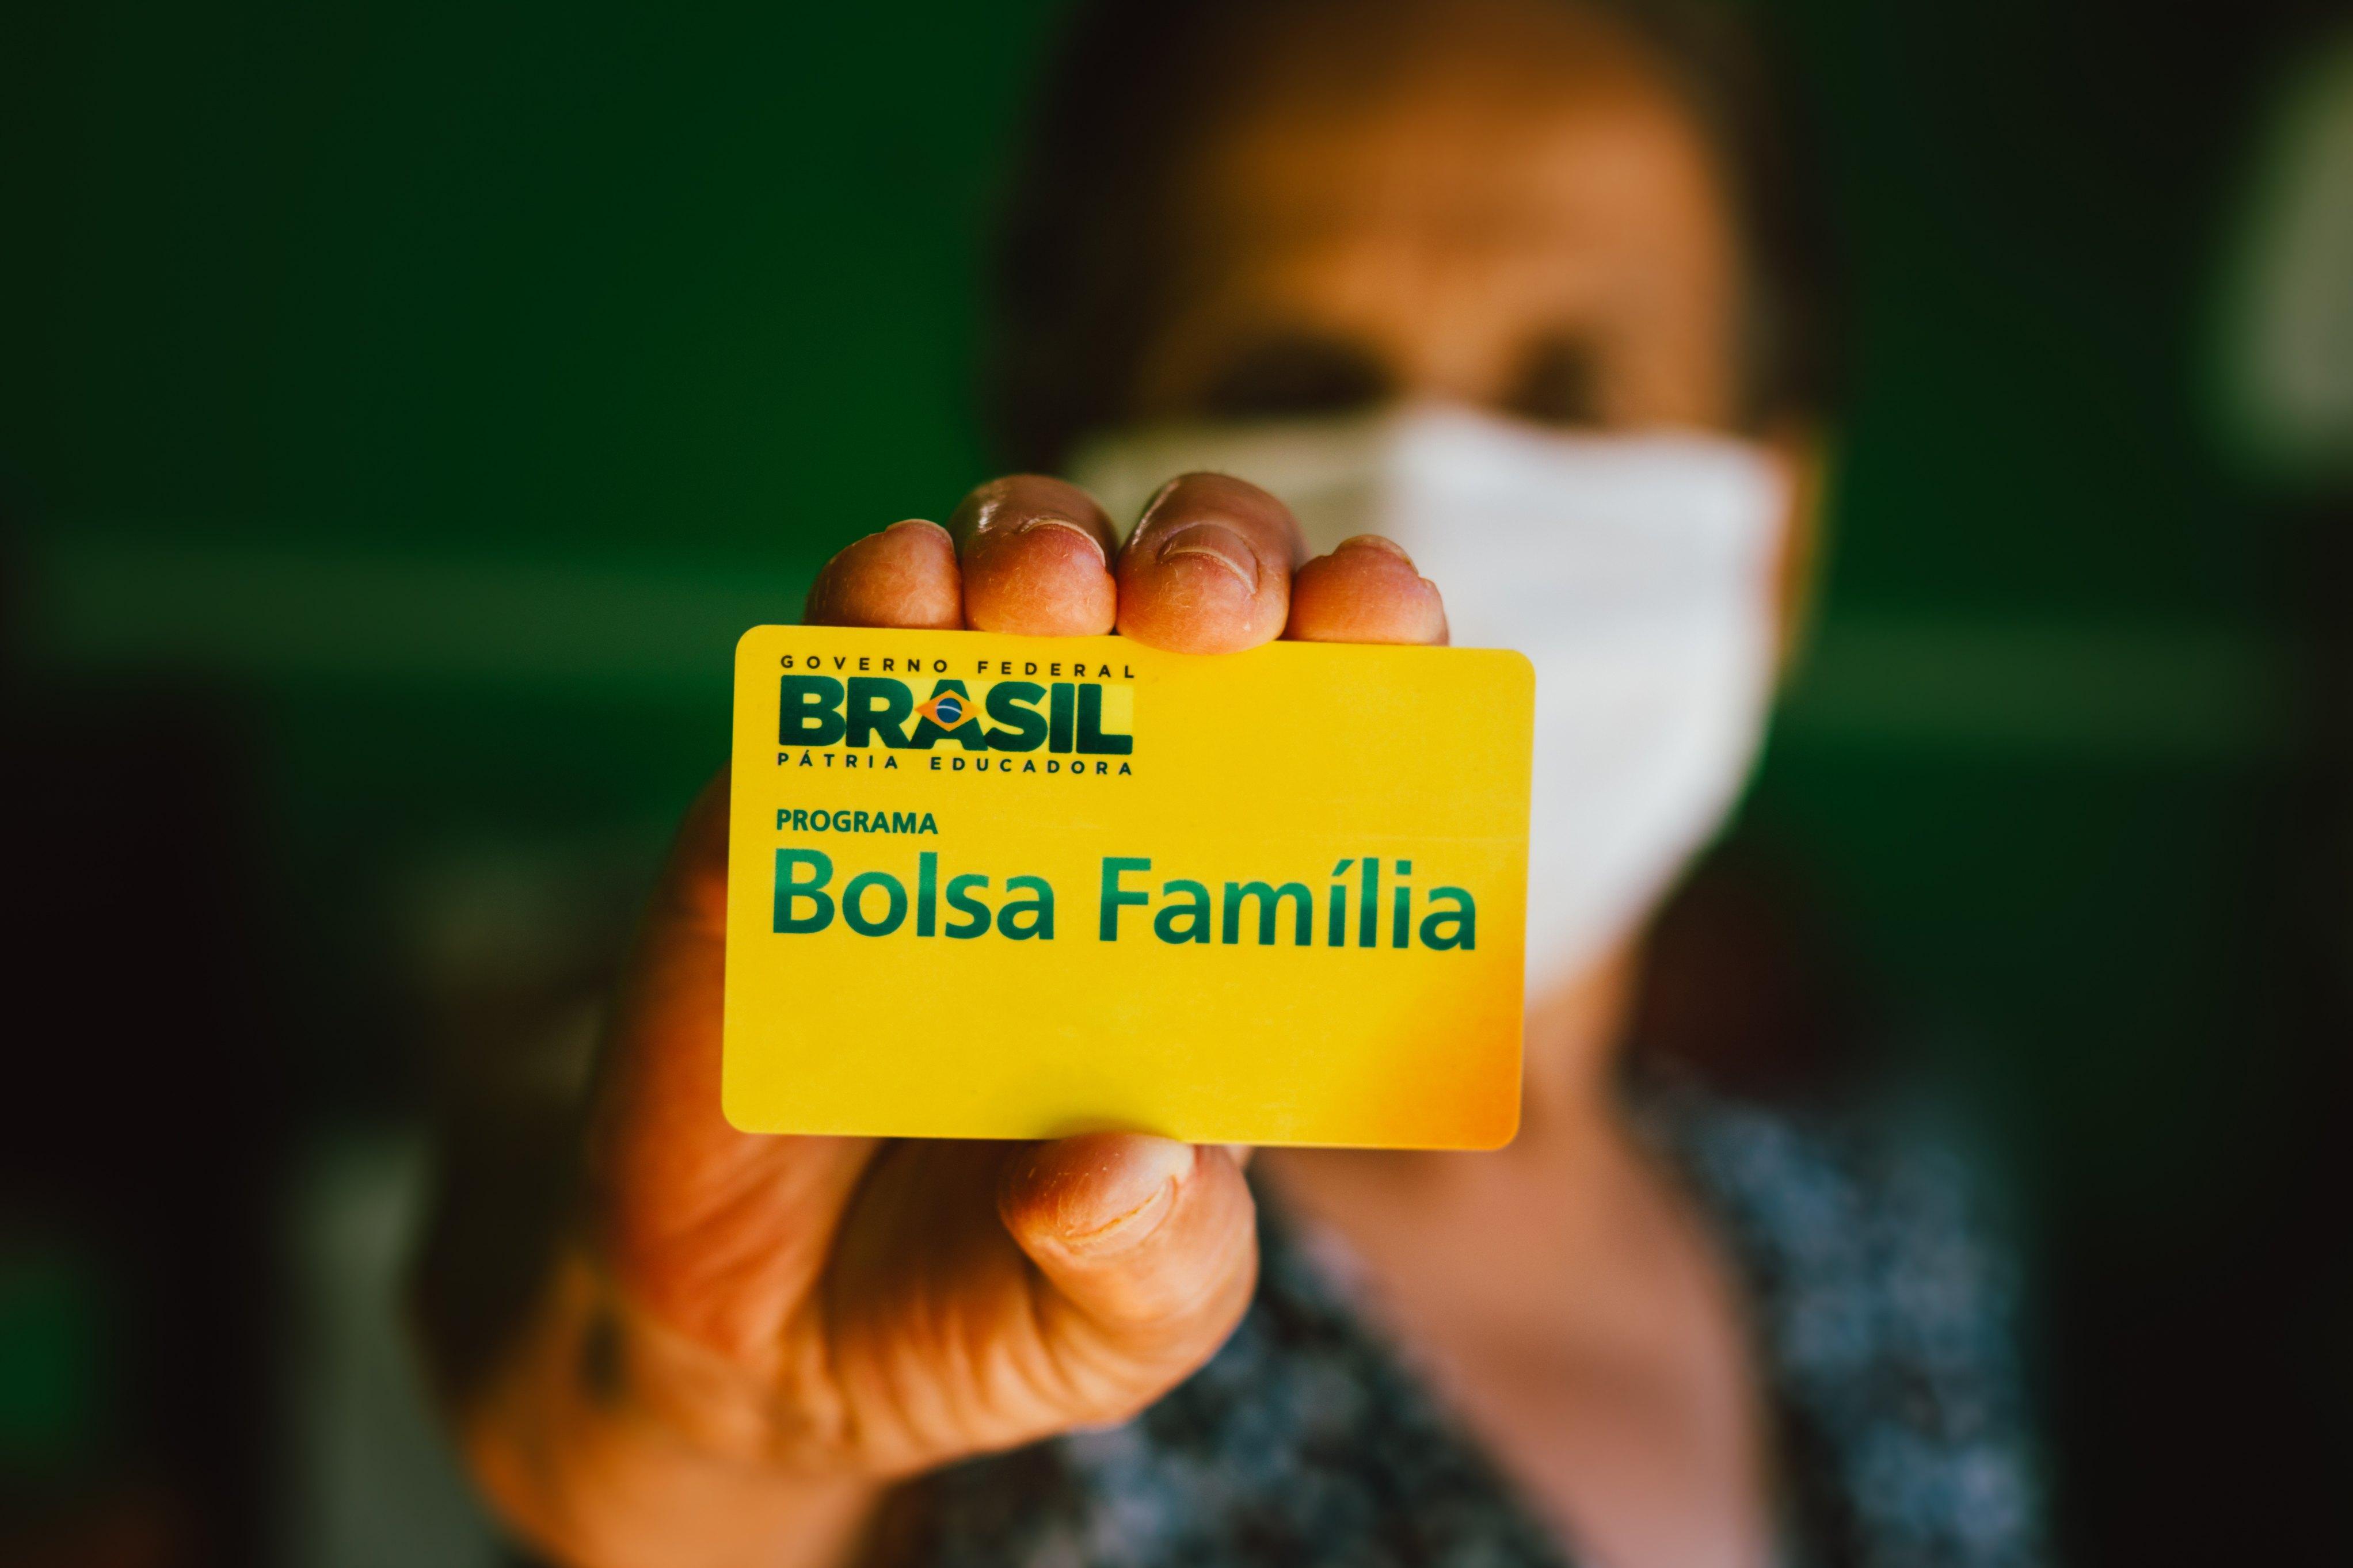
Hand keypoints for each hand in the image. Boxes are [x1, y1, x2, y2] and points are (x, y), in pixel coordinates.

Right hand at [454, 474, 1445, 1567]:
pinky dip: (876, 599)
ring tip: (1045, 610)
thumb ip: (1150, 1262)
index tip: (1377, 616)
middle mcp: (1110, 802)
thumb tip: (1120, 1165)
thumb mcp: (1121, 1321)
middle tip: (1201, 614)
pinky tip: (898, 618)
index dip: (1367, 632)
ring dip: (1040, 544)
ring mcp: (950, 779)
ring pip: (1016, 566)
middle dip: (1214, 550)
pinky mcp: (799, 800)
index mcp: (1233, 899)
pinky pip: (841, 651)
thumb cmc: (993, 1308)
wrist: (768, 1342)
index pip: (1336, 710)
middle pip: (1189, 586)